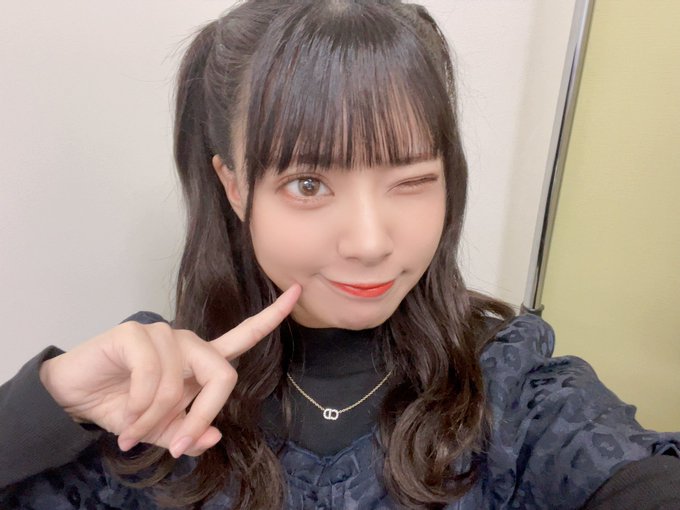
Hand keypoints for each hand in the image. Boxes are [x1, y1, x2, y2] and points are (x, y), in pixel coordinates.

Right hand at [39, 284, 300, 457]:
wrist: (73, 397)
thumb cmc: (120, 407)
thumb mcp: (158, 429)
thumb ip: (186, 431)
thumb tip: (213, 437)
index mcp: (199, 360)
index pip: (243, 336)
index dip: (271, 316)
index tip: (298, 291)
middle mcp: (187, 342)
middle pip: (223, 373)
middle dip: (204, 415)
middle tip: (177, 446)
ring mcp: (162, 333)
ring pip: (180, 383)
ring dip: (155, 418)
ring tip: (132, 431)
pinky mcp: (135, 333)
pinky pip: (152, 375)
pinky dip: (139, 404)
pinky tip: (124, 414)